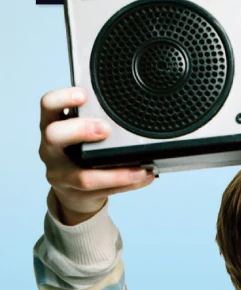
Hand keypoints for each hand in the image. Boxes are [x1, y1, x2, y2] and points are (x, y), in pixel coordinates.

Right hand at [39, 87, 154, 224]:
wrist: (71, 194)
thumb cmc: (77, 155)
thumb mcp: (78, 134)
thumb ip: (93, 122)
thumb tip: (135, 113)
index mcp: (52, 126)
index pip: (48, 105)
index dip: (62, 98)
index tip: (83, 95)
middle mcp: (51, 149)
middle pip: (54, 136)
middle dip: (80, 130)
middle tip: (105, 129)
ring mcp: (61, 174)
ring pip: (82, 177)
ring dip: (116, 174)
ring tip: (139, 169)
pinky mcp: (76, 194)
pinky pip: (104, 191)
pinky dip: (127, 184)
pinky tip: (143, 177)